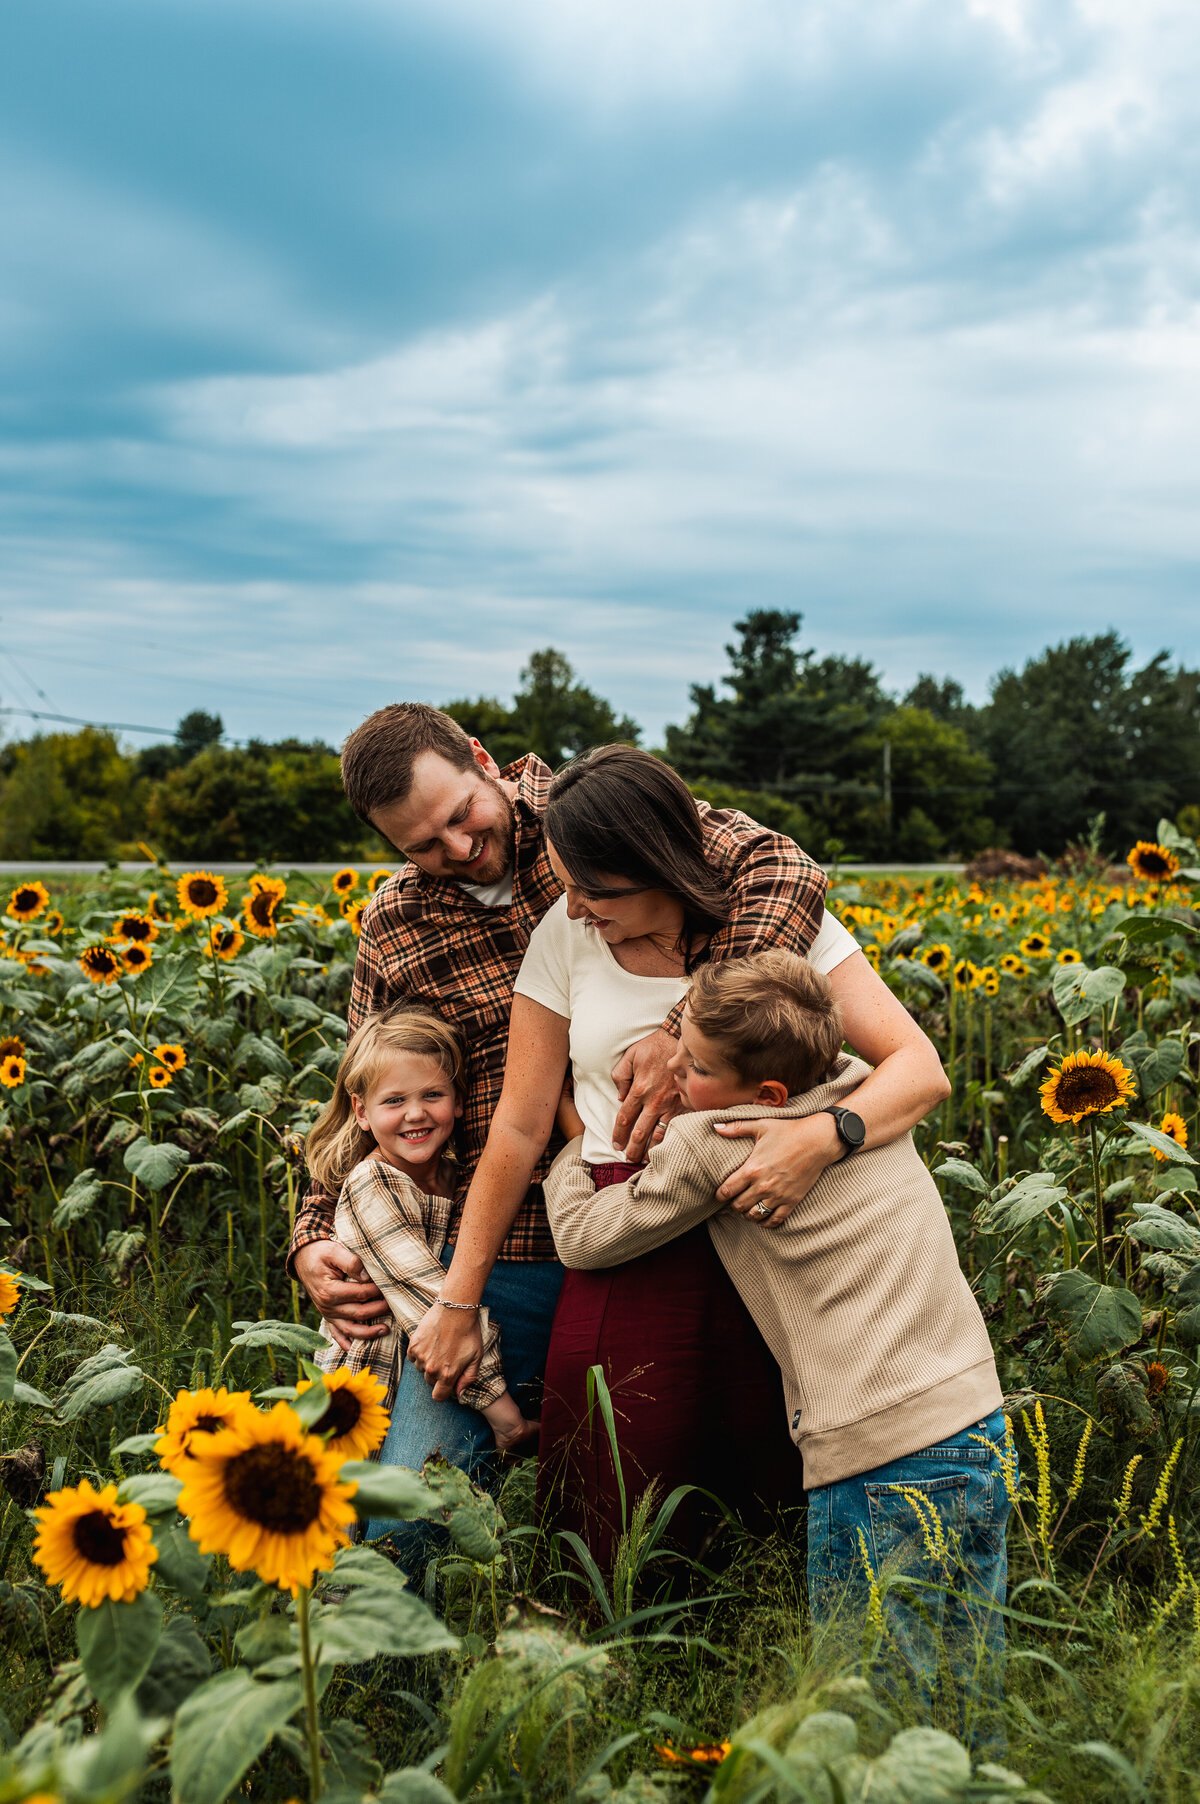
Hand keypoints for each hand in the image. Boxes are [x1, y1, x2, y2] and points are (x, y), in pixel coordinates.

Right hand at [293, 1240, 389, 1352]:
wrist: (304, 1258)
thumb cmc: (321, 1253)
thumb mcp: (335, 1251)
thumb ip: (352, 1263)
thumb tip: (367, 1276)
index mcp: (329, 1291)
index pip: (360, 1294)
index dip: (376, 1291)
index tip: (389, 1285)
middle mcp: (327, 1306)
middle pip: (359, 1313)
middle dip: (379, 1310)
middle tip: (395, 1305)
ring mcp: (327, 1313)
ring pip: (350, 1329)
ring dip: (368, 1333)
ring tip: (386, 1330)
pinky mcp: (327, 1316)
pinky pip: (337, 1333)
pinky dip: (346, 1342)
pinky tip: (356, 1348)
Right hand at [406, 1300, 484, 1401]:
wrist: (456, 1309)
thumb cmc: (469, 1332)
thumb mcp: (476, 1357)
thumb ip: (468, 1378)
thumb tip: (460, 1394)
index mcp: (448, 1375)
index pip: (438, 1396)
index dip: (443, 1391)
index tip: (448, 1382)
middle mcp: (432, 1369)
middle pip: (430, 1382)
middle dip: (438, 1374)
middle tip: (447, 1358)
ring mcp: (421, 1357)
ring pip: (421, 1369)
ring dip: (428, 1363)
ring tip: (440, 1347)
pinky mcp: (413, 1345)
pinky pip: (413, 1357)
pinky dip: (420, 1353)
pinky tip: (431, 1342)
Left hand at [611, 1028, 683, 1161]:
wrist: (682, 1040)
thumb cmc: (655, 1046)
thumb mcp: (630, 1056)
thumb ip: (621, 1076)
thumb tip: (620, 1096)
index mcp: (639, 1090)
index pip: (624, 1118)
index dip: (618, 1134)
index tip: (615, 1144)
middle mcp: (655, 1102)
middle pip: (640, 1134)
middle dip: (632, 1150)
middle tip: (628, 1159)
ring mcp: (672, 1105)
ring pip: (659, 1135)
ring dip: (650, 1150)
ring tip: (644, 1160)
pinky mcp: (686, 1105)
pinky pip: (677, 1128)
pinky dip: (670, 1141)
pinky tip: (667, 1149)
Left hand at [713, 1113, 841, 1227]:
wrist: (817, 1141)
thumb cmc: (788, 1131)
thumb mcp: (761, 1126)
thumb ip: (736, 1128)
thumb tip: (715, 1126)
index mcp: (752, 1168)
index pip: (727, 1190)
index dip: (719, 1195)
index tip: (719, 1195)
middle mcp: (763, 1185)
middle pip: (739, 1206)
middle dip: (733, 1205)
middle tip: (734, 1201)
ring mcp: (778, 1195)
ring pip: (755, 1215)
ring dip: (748, 1214)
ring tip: (747, 1209)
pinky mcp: (792, 1201)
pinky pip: (775, 1220)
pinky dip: (766, 1223)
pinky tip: (763, 1218)